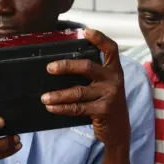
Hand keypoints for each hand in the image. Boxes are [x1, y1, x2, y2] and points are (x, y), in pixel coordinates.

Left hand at [41, 28, 130, 146]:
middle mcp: (114, 79)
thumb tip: (61, 67)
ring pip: (78, 91)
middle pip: (87, 67)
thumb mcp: (104, 86)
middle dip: (66, 66)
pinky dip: (62, 108)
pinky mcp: (104, 110)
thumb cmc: (105, 104)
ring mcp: (110, 95)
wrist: (119, 131)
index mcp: (114, 70)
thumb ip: (92, 75)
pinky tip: (51, 108)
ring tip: (44, 97)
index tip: (86, 31)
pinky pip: (78, 108)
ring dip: (58, 95)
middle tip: (49, 68)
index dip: (99, 38)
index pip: (110, 49)